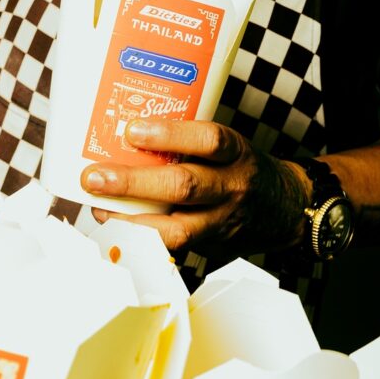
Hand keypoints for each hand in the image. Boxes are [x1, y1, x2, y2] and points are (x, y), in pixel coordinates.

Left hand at [80, 119, 307, 255]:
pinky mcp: (211, 249)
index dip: (169, 135)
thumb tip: (122, 128)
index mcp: (236, 153)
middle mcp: (231, 188)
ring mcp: (221, 223)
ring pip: (176, 229)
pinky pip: (172, 250)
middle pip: (184, 186)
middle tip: (94, 176)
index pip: (208, 140)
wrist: (284, 209)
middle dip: (133, 182)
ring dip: (130, 220)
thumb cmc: (240, 168)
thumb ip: (187, 141)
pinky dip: (140, 242)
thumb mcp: (227, 146)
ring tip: (99, 208)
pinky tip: (114, 230)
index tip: (132, 130)